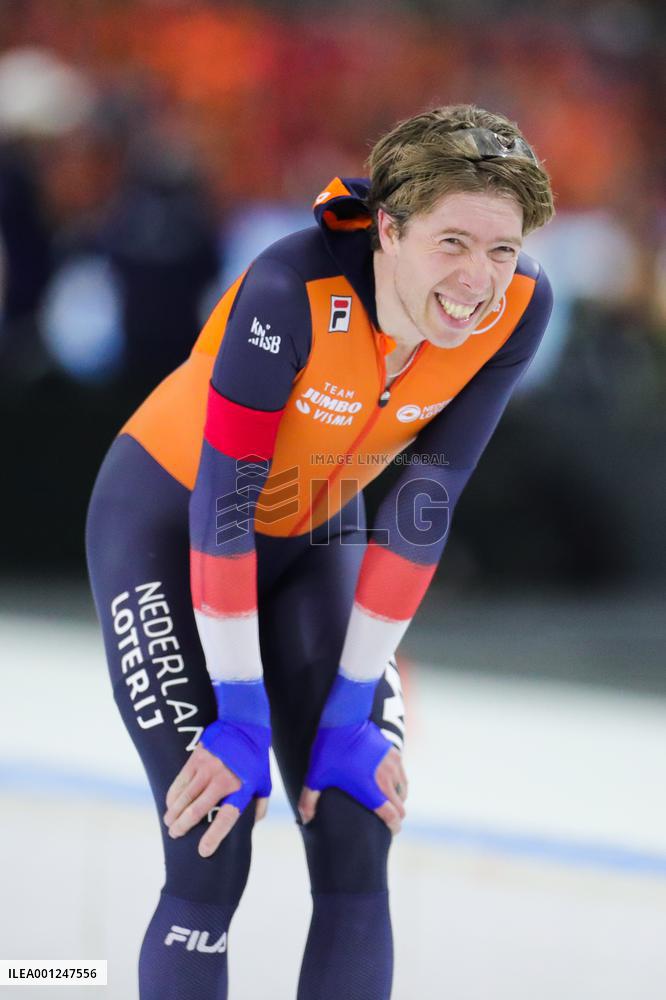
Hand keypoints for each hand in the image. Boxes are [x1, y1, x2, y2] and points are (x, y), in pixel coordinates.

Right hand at [164, 718, 270, 857]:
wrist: (244, 724)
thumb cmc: (255, 757)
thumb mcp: (264, 782)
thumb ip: (260, 805)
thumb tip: (251, 825)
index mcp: (241, 788)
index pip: (226, 817)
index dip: (214, 836)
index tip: (203, 851)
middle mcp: (222, 779)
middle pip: (197, 810)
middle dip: (183, 826)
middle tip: (175, 835)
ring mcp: (207, 768)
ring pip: (185, 797)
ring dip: (174, 813)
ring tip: (170, 823)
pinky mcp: (196, 758)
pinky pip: (180, 781)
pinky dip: (173, 795)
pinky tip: (170, 804)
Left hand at [298, 720, 407, 834]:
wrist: (345, 719)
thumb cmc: (329, 749)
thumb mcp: (315, 776)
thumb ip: (308, 801)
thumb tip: (305, 820)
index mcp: (370, 790)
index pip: (392, 816)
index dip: (393, 828)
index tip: (390, 831)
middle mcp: (386, 780)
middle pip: (401, 806)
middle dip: (396, 816)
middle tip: (386, 819)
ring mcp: (392, 765)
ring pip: (404, 790)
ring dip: (398, 798)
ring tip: (386, 800)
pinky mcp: (394, 753)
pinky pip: (402, 774)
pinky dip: (398, 782)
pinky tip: (387, 781)